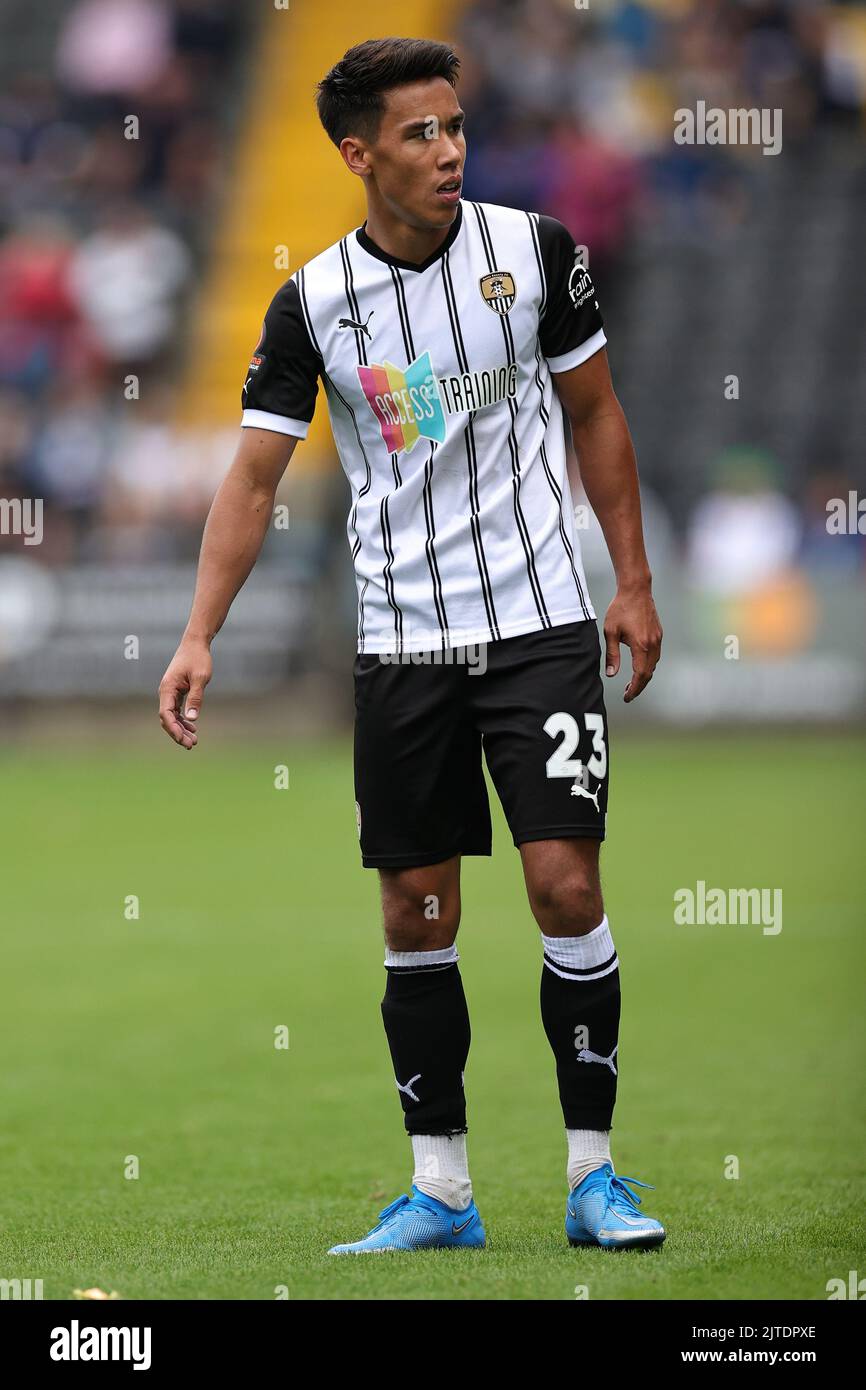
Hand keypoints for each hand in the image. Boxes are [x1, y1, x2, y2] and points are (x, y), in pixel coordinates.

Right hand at [158, 638, 212, 747]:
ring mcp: (170, 692)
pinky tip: (192, 728)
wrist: (196, 643)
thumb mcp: (200, 678)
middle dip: (177, 733)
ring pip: (172, 716)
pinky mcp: (176, 692)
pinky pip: (176, 710)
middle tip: (191, 745)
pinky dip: (183, 720)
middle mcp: (166, 692)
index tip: (183, 740)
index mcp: (168, 688)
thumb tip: (192, 718)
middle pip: (167, 718)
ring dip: (181, 729)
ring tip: (193, 741)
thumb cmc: (198, 658)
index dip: (173, 729)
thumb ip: (196, 698)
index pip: (165, 714)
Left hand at [603, 588, 661, 702]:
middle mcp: (653, 644)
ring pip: (653, 664)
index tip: (627, 697)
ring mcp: (658, 638)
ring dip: (644, 675)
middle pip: (649, 672)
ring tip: (632, 682)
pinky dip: (648, 664)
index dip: (634, 689)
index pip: (640, 674)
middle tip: (629, 694)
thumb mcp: (610, 632)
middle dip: (639, 686)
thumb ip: (612, 655)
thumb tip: (611, 674)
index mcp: (641, 645)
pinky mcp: (659, 634)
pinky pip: (656, 655)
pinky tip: (639, 665)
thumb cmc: (620, 609)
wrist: (636, 590)